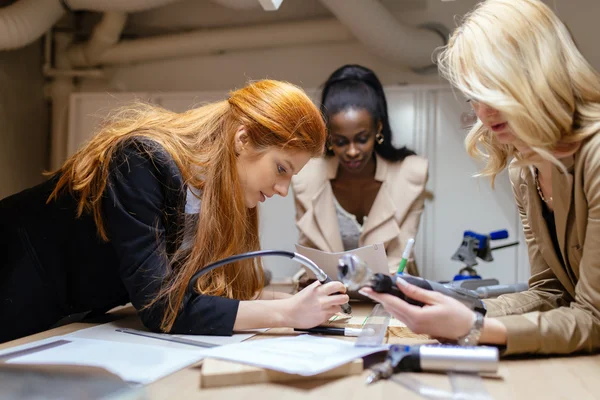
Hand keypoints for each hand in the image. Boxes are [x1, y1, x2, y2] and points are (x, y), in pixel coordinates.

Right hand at [283, 280, 348, 328]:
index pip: (337, 285)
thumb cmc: (298, 302)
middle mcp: (322, 298)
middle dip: (345, 297)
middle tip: (343, 297)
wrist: (289, 313)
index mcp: (318, 289)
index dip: (342, 287)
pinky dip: (331, 313)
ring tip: (333, 305)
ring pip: (339, 307)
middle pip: (343, 297)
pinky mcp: (323, 318)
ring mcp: (323, 309)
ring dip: (338, 306)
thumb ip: (320, 287)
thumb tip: (329, 285)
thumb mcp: (309, 289)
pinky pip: (332, 314)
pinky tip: (324, 311)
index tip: (342, 288)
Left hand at [359, 277, 473, 340]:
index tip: (366, 289)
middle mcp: (412, 324)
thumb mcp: (436, 298)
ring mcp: (414, 328)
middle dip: (380, 296)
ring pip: (395, 312)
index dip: (377, 295)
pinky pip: (402, 315)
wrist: (468, 330)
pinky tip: (397, 297)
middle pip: (390, 308)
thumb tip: (400, 282)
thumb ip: (415, 291)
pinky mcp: (417, 328)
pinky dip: (397, 306)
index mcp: (416, 317)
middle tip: (372, 285)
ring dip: (388, 301)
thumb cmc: (457, 314)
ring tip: (382, 289)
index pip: (392, 303)